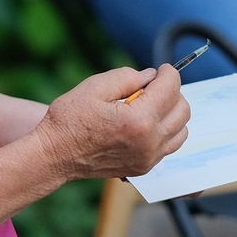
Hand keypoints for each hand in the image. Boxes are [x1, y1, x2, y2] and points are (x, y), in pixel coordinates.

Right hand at [33, 65, 190, 180]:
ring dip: (172, 112)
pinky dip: (166, 130)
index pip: (170, 89)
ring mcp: (148, 158)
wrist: (54, 155)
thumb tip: (151, 76)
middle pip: (182, 109)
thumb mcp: (96, 86)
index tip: (162, 68)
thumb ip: (129, 76)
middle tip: (153, 85)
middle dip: (172, 91)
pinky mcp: (144, 168)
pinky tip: (146, 122)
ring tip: (150, 104)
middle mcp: (149, 142)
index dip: (169, 73)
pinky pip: (169, 145)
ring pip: (181, 129)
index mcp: (139, 120)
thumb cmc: (70, 120)